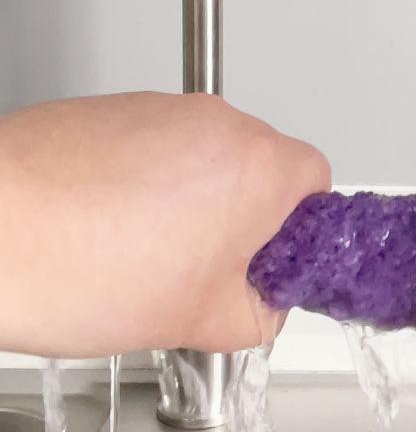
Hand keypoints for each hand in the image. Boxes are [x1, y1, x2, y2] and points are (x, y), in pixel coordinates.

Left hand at [0, 92, 328, 357]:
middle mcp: (218, 123)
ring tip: (145, 257)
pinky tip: (110, 231)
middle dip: (243, 220)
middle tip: (208, 273)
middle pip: (263, 167)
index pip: (320, 185)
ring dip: (191, 204)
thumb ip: (258, 315)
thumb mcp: (200, 323)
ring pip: (205, 158)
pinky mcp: (113, 109)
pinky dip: (144, 185)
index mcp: (260, 167)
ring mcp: (162, 109)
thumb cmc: (78, 265)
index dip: (300, 233)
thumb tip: (261, 304)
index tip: (273, 266)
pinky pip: (154, 147)